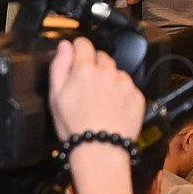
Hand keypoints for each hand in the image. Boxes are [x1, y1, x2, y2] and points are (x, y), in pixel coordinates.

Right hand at [46, 39, 146, 154]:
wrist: (100, 149)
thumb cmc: (75, 127)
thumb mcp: (55, 96)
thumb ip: (60, 66)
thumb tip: (64, 46)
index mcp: (85, 70)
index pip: (83, 44)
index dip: (78, 49)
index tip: (76, 56)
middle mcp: (108, 72)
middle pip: (101, 57)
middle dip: (93, 67)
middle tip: (86, 88)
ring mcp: (125, 83)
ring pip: (116, 72)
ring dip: (109, 80)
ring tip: (100, 102)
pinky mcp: (137, 95)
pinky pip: (128, 87)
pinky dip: (121, 94)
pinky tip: (112, 108)